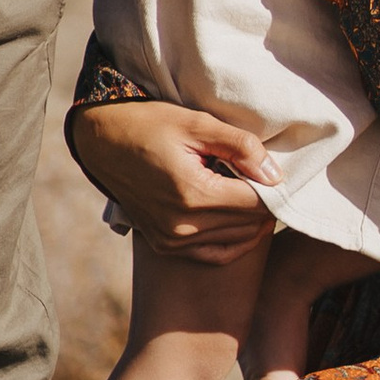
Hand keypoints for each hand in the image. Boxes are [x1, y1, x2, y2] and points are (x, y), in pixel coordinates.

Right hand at [66, 99, 283, 262]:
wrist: (102, 140)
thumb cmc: (149, 124)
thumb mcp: (197, 124)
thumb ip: (240, 147)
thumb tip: (275, 175)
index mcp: (193, 194)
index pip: (255, 204)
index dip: (273, 189)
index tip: (276, 172)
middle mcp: (183, 226)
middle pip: (248, 224)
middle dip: (264, 204)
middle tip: (266, 181)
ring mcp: (172, 240)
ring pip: (235, 240)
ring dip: (251, 221)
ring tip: (253, 195)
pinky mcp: (165, 245)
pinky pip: (213, 255)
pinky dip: (234, 242)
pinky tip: (243, 225)